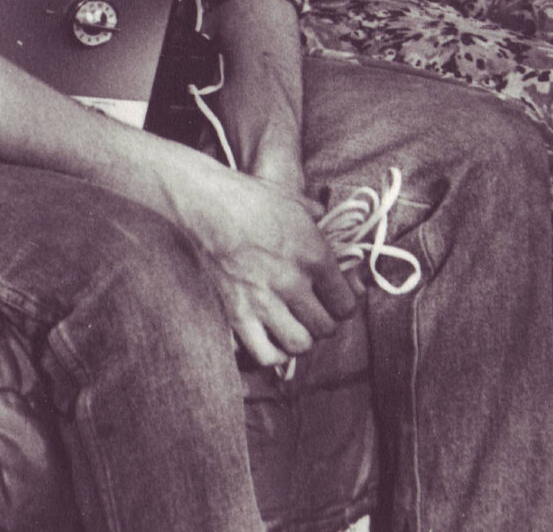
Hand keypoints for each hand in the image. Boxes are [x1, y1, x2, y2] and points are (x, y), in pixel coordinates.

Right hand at [160, 155, 357, 367]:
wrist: (207, 205)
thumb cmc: (251, 199)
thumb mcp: (295, 201)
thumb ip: (318, 218)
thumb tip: (325, 219)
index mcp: (314, 256)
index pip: (345, 304)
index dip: (343, 306)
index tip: (335, 302)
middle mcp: (293, 283)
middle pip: (326, 328)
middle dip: (324, 324)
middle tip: (316, 315)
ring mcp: (264, 301)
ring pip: (300, 345)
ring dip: (301, 339)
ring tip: (295, 328)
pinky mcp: (237, 314)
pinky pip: (264, 354)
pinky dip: (273, 353)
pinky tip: (272, 340)